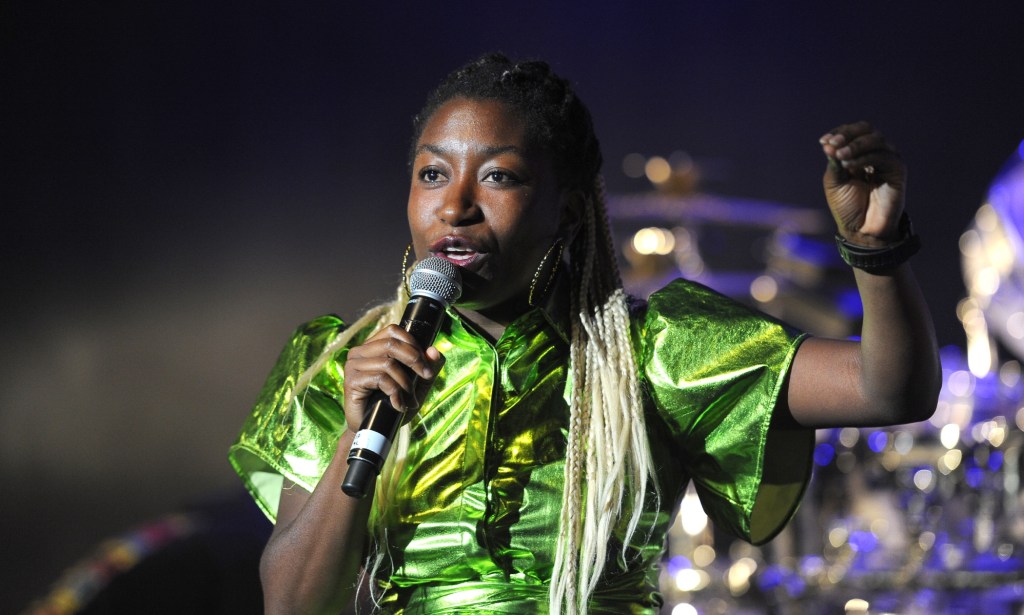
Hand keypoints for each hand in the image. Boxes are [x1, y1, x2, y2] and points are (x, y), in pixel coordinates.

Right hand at [341, 325, 444, 432]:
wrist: (372, 430)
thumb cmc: (392, 404)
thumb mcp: (415, 385)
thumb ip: (425, 366)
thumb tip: (434, 351)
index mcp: (372, 347)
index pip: (393, 331)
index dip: (413, 344)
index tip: (426, 365)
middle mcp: (360, 352)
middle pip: (391, 343)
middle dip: (415, 360)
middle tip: (426, 377)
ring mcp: (353, 365)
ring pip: (388, 363)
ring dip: (405, 383)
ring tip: (409, 400)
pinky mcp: (351, 380)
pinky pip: (380, 378)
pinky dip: (395, 393)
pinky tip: (398, 405)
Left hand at [819, 121, 905, 246]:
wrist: (861, 230)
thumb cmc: (847, 206)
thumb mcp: (834, 182)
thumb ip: (834, 162)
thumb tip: (828, 144)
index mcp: (860, 154)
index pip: (853, 132)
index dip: (839, 132)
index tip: (823, 141)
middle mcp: (876, 153)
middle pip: (867, 129)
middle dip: (848, 134)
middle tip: (832, 144)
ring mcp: (888, 160)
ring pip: (876, 139)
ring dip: (855, 145)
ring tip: (840, 155)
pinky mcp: (897, 170)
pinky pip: (883, 156)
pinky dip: (865, 157)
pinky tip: (850, 165)